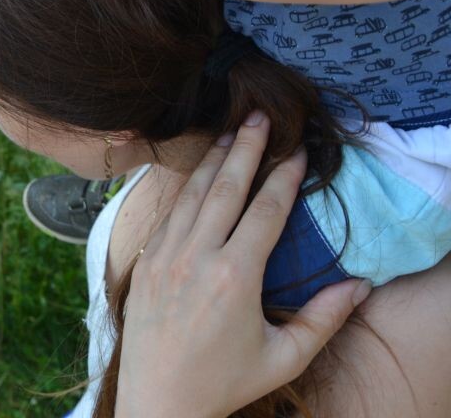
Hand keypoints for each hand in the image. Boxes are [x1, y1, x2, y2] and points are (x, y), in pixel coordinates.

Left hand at [115, 114, 370, 417]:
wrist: (158, 398)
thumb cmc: (225, 380)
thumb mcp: (283, 357)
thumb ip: (323, 320)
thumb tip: (359, 284)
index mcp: (234, 277)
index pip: (265, 211)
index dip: (283, 177)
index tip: (298, 151)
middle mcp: (196, 257)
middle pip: (225, 188)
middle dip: (246, 148)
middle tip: (259, 115)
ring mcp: (165, 256)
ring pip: (192, 194)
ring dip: (212, 159)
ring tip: (230, 131)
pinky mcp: (145, 261)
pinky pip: (168, 212)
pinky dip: (184, 186)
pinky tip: (195, 169)